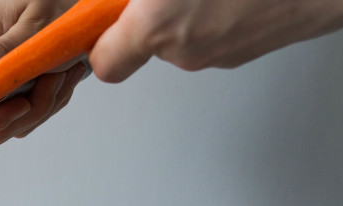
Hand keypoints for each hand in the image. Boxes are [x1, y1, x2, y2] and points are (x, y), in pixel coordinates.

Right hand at [0, 0, 88, 144]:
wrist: (78, 12)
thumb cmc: (58, 6)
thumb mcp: (34, 25)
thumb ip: (1, 51)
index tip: (24, 104)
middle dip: (26, 111)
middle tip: (56, 80)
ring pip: (7, 125)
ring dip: (43, 106)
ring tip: (64, 73)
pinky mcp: (5, 96)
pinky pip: (22, 121)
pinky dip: (48, 105)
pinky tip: (61, 78)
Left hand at [87, 0, 342, 81]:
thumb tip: (119, 1)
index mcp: (156, 25)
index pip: (103, 63)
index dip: (96, 42)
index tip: (95, 21)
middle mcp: (184, 51)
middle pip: (141, 45)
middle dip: (142, 16)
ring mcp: (220, 56)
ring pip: (181, 36)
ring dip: (181, 9)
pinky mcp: (247, 51)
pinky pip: (213, 31)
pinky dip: (213, 11)